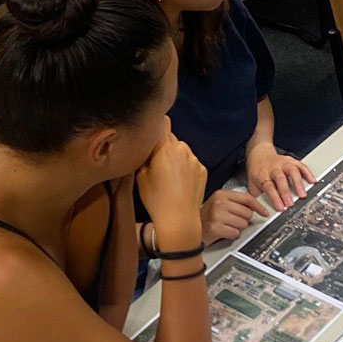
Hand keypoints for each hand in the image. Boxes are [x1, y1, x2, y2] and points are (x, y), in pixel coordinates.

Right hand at [137, 119, 206, 249]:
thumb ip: (144, 156)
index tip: (152, 135)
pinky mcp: (202, 170)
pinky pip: (192, 163)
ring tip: (169, 177)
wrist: (179, 218)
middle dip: (164, 147)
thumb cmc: (156, 199)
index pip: (164, 123)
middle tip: (157, 164)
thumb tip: (145, 148)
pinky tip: (180, 184)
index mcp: (165, 148)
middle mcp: (182, 149)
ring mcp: (194, 160)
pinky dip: (186, 169)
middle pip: (172, 139)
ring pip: (183, 152)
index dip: (157, 126)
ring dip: (176, 158)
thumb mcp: (140, 176)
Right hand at [199, 189, 269, 244]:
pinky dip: (232, 235)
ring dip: (237, 228)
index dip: (258, 206)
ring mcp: (217, 215)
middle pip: (247, 213)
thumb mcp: (220, 203)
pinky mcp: (215, 228)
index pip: (246, 198)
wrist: (189, 228)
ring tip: (227, 226)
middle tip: (234, 221)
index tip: (264, 212)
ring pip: (243, 224)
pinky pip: (235, 233)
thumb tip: (256, 208)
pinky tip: (224, 232)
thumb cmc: (207, 216)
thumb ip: (236, 203)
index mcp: (221, 194)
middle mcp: (219, 203)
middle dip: (244, 219)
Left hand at [246, 143, 314, 210]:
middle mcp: (273, 168)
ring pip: (292, 170)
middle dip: (286, 192)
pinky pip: (301, 165)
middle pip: (280, 178)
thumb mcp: (252, 184)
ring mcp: (283, 163)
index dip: (275, 198)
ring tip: (302, 194)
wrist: (259, 154)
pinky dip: (307, 173)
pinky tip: (312, 180)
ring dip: (298, 183)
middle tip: (290, 203)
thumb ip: (257, 197)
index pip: (269, 187)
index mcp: (263, 175)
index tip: (280, 208)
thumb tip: (260, 210)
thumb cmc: (257, 171)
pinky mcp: (291, 160)